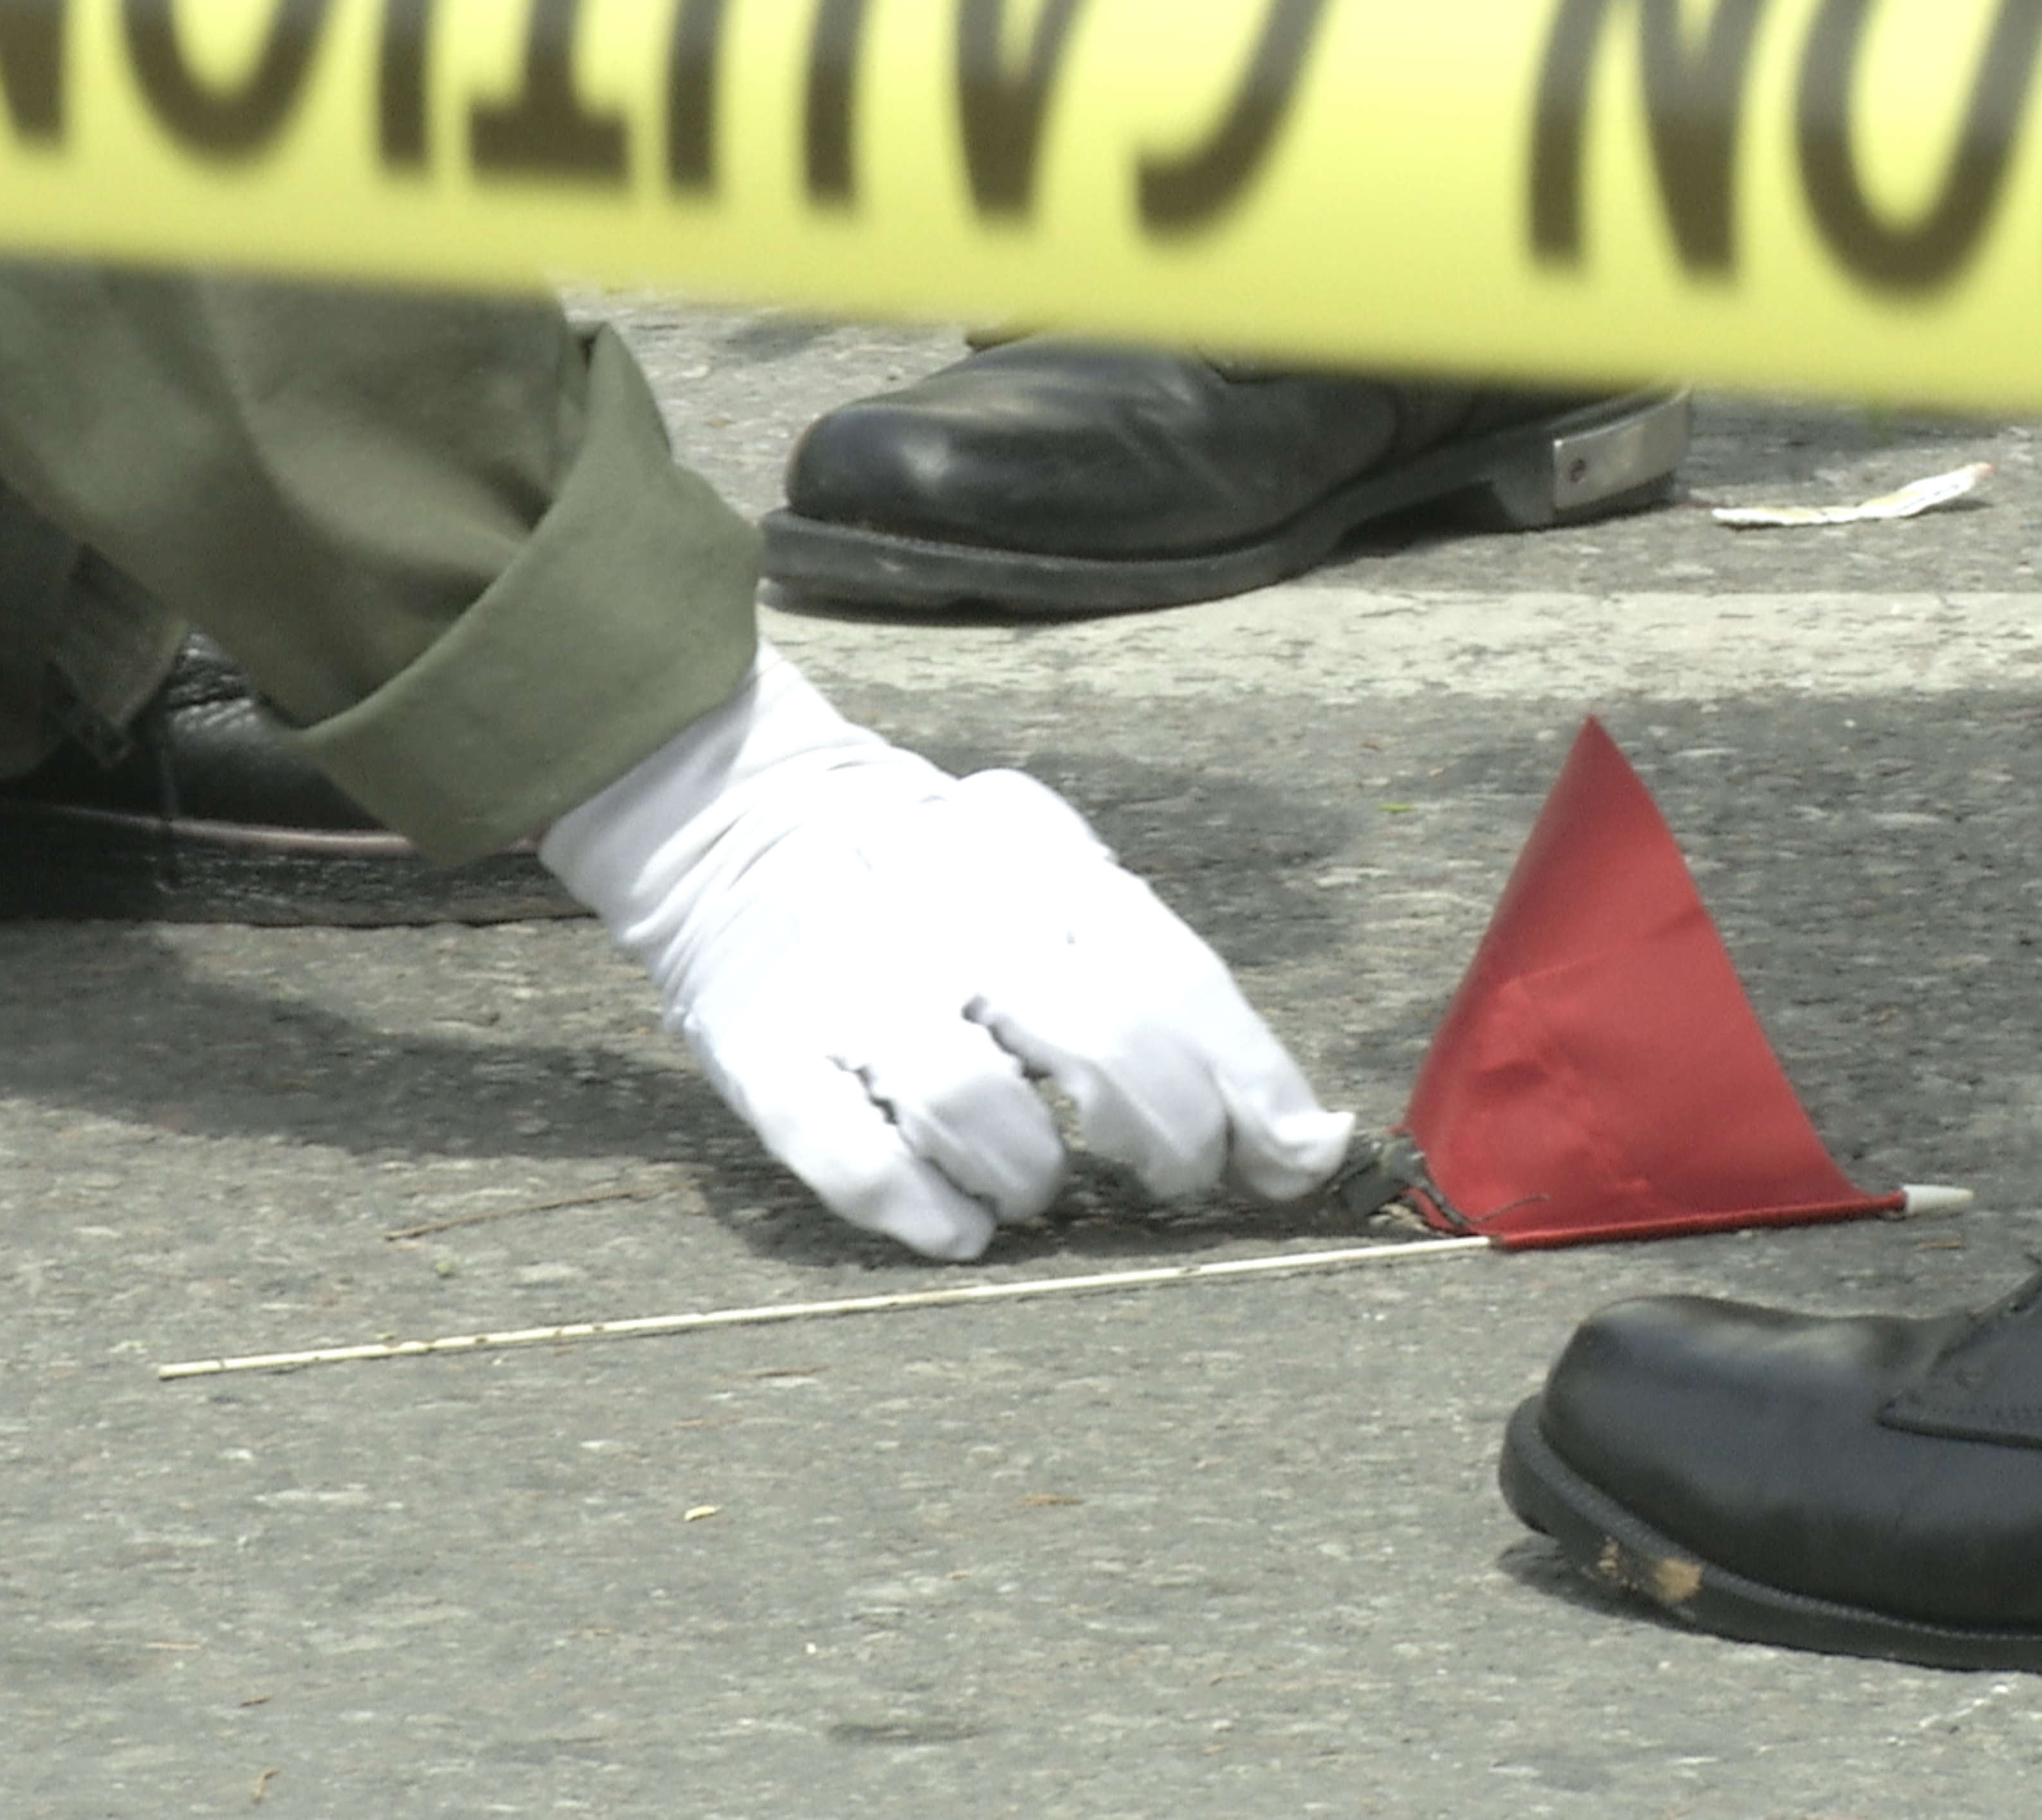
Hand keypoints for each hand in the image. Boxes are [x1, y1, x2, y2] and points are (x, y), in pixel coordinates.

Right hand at [540, 648, 1349, 1257]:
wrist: (734, 817)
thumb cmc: (939, 882)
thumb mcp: (1049, 875)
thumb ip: (1171, 990)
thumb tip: (1307, 1139)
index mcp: (1032, 859)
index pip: (1176, 976)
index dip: (1252, 1086)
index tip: (1295, 1157)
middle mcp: (947, 912)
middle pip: (1100, 1042)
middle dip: (1169, 1139)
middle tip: (1175, 1175)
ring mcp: (851, 982)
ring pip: (978, 1108)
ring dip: (1036, 1178)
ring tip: (1040, 1186)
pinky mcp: (767, 1053)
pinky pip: (861, 1162)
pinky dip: (929, 1214)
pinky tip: (959, 1224)